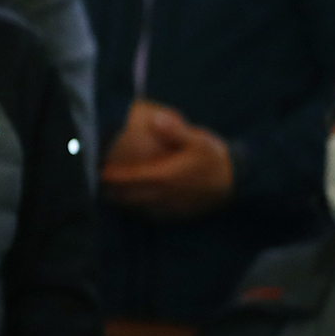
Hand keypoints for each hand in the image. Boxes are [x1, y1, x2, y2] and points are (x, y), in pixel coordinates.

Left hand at [101, 102, 232, 218]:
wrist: (238, 181)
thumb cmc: (215, 158)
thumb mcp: (198, 139)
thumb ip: (175, 130)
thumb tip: (156, 120)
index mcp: (165, 176)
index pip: (130, 179)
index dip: (112, 177)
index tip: (97, 171)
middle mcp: (164, 195)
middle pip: (128, 196)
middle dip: (111, 191)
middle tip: (96, 183)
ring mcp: (170, 207)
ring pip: (137, 208)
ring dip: (121, 201)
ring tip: (108, 193)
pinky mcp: (177, 215)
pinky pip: (150, 215)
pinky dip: (137, 209)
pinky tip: (131, 203)